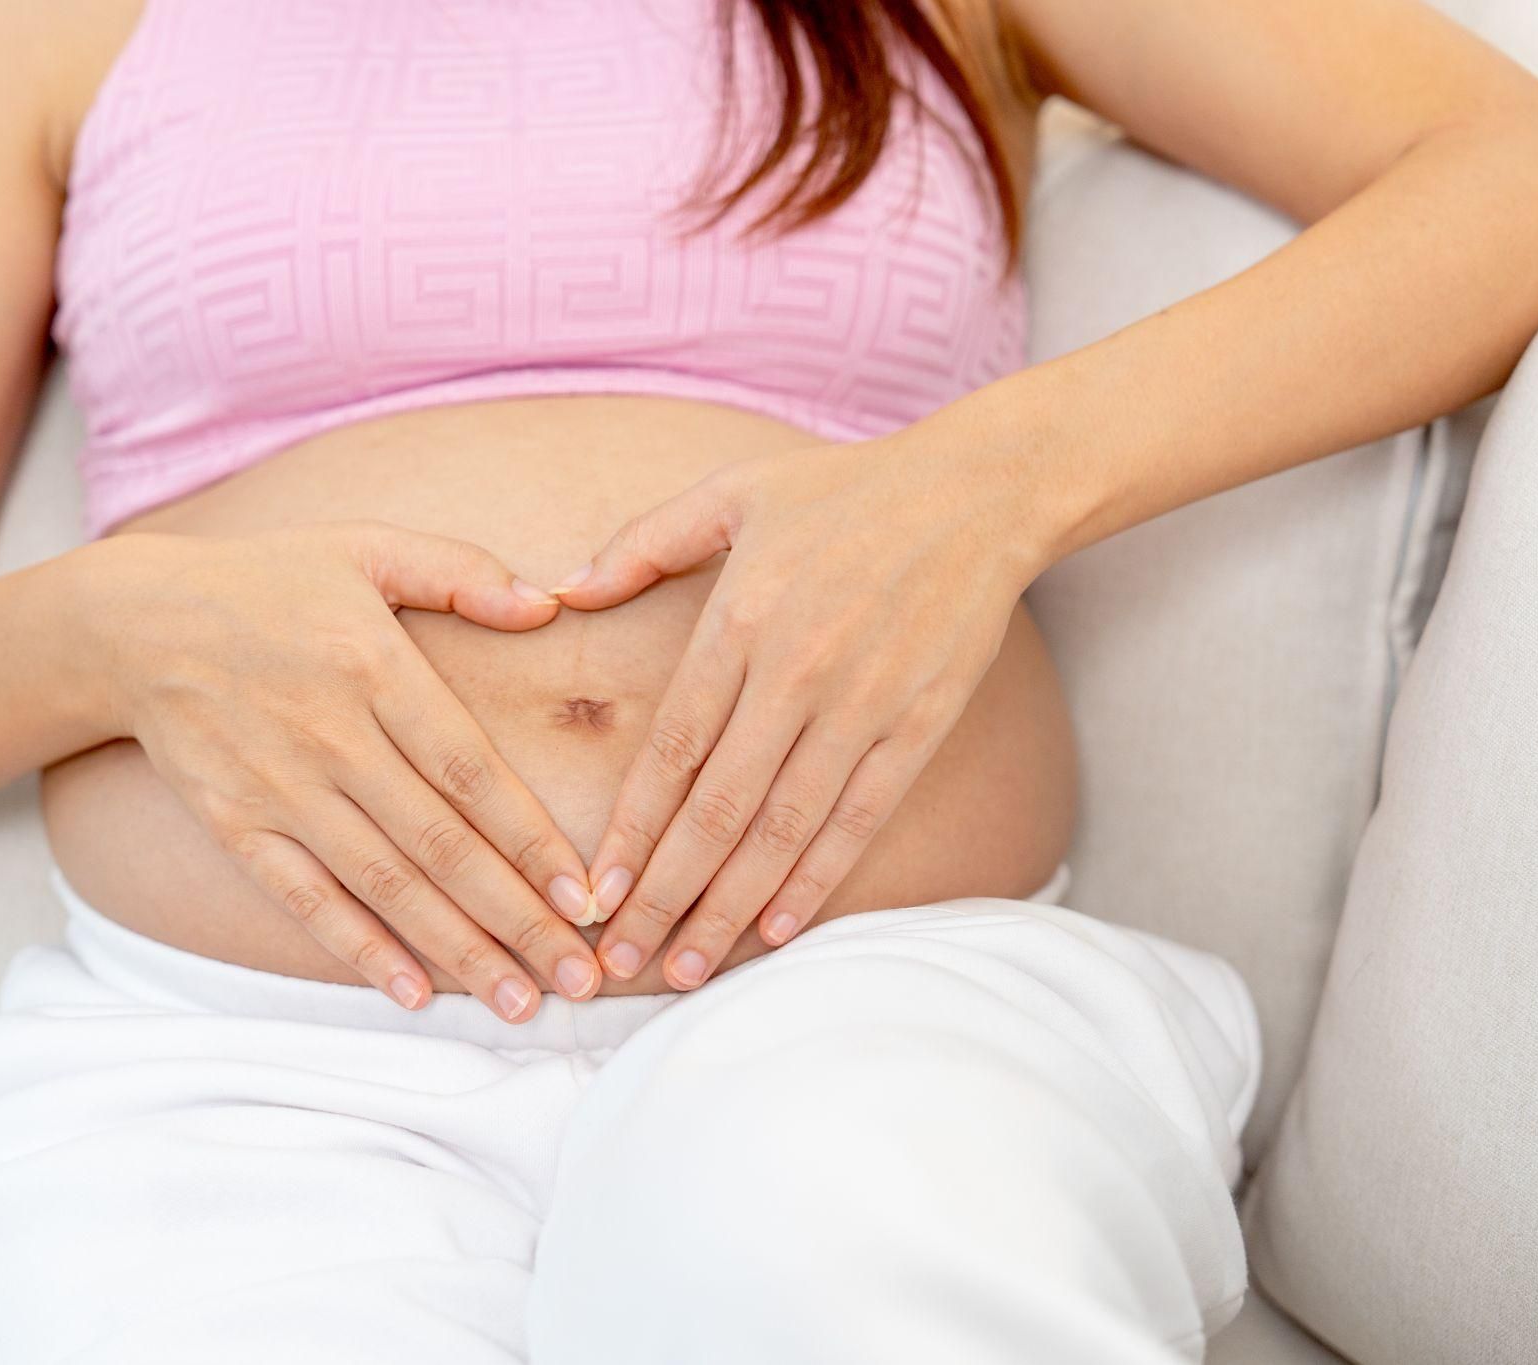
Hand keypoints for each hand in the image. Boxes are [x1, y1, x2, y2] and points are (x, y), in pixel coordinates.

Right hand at [102, 520, 604, 1020]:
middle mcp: (331, 735)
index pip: (471, 769)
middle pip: (440, 843)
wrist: (133, 623)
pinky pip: (306, 899)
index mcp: (375, 666)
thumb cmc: (269, 582)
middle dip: (518, 916)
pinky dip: (359, 949)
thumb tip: (547, 603)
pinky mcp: (235, 826)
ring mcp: (280, 788)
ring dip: (458, 948)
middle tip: (580, 977)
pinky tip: (415, 993)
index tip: (587, 894)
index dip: (532, 838)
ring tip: (522, 1003)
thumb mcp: (365, 546)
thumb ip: (460, 572)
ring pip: (385, 884)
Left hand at [551, 433, 1045, 988]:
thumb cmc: (843, 490)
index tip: (595, 893)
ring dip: (730, 908)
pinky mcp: (919, 727)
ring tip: (685, 968)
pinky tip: (775, 929)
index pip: (671, 751)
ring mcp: (863, 706)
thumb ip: (641, 544)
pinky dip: (816, 880)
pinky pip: (858, 820)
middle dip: (663, 896)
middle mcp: (796, 673)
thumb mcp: (731, 492)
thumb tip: (558, 591)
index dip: (631, 832)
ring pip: (783, 830)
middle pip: (716, 810)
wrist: (978, 493)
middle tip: (619, 963)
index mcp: (741, 619)